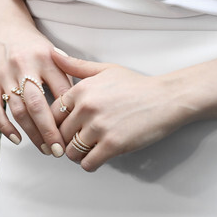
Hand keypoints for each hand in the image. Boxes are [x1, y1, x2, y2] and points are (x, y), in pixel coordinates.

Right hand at [0, 24, 72, 155]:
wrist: (4, 25)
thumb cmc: (33, 44)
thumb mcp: (52, 52)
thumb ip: (64, 74)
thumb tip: (79, 104)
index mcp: (45, 57)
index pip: (60, 89)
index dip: (68, 113)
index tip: (76, 131)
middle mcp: (24, 65)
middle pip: (37, 104)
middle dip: (49, 131)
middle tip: (58, 151)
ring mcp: (5, 75)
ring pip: (18, 110)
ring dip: (31, 133)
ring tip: (43, 148)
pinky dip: (5, 127)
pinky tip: (17, 139)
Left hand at [52, 50, 185, 171]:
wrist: (164, 99)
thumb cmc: (135, 85)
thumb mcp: (106, 70)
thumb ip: (77, 65)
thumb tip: (54, 53)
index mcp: (82, 89)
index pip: (53, 113)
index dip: (57, 123)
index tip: (66, 127)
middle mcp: (87, 107)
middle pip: (60, 134)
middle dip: (67, 140)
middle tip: (78, 140)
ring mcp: (99, 127)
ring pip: (71, 152)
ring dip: (77, 154)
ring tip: (88, 149)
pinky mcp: (112, 145)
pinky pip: (87, 163)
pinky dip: (90, 164)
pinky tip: (98, 156)